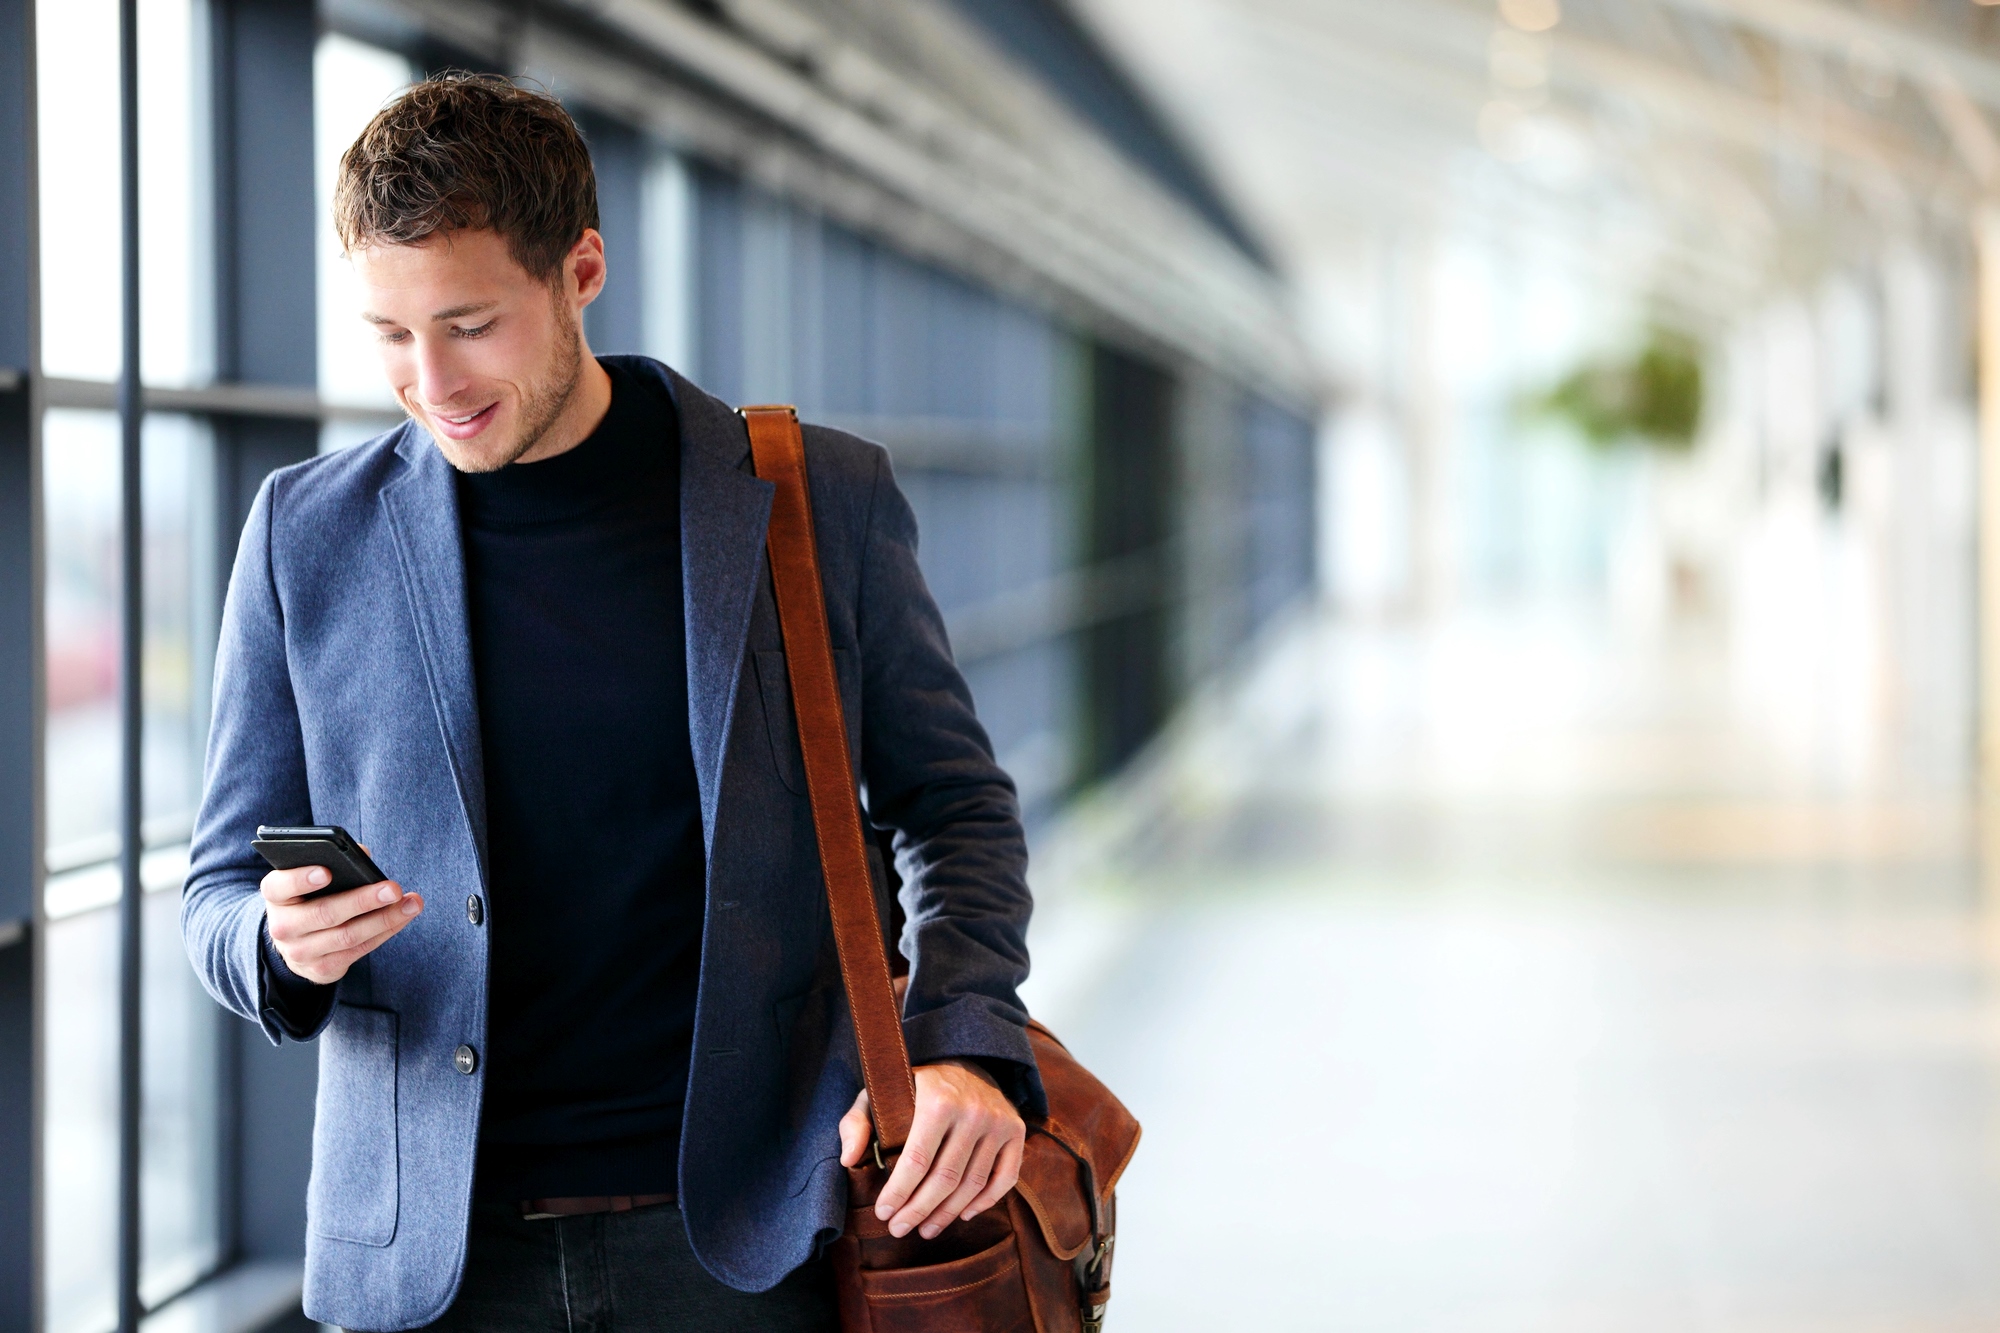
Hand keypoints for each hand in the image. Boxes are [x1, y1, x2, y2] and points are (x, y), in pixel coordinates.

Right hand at [262, 857, 422, 985]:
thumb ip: (333, 862)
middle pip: (325, 913)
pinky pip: (359, 951)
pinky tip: (403, 917)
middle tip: (393, 888)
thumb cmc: (311, 896)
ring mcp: (300, 952)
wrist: (296, 940)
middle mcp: (282, 926)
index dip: (300, 879)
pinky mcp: (321, 969)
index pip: (280, 886)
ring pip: (347, 936)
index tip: (326, 872)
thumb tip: (364, 855)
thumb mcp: (310, 878)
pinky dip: (385, 932)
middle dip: (363, 901)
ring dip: (385, 919)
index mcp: (276, 896)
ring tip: (411, 903)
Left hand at [838, 1059, 1024, 1239]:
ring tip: (926, 1230)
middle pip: (945, 1178)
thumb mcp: (878, 1094)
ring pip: (973, 1184)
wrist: (965, 1062)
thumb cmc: (914, 1087)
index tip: (883, 1213)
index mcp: (938, 1100)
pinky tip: (964, 1214)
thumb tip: (849, 1159)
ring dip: (948, 1214)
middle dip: (919, 1211)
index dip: (899, 1193)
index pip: (917, 1160)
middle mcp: (973, 1110)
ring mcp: (999, 1122)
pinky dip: (986, 1202)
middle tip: (899, 1229)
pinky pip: (1005, 1178)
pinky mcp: (1016, 1131)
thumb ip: (856, 1123)